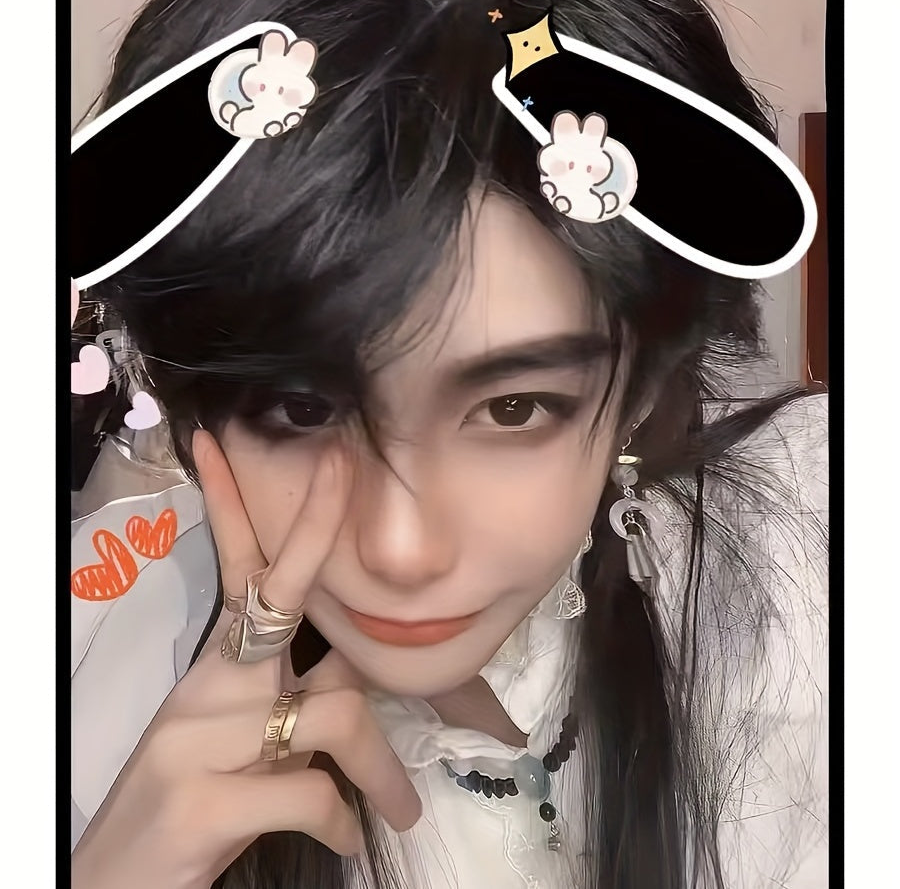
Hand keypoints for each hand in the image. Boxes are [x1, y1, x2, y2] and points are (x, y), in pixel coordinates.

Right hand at [71, 431, 420, 888]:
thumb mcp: (244, 739)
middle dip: (317, 529)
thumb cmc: (195, 800)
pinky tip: (346, 841)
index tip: (226, 443)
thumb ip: (299, 697)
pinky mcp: (203, 801)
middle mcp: (207, 689)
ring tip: (400, 810)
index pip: (235, 571)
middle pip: (278, 596)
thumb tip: (366, 668)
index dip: (238, 506)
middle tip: (346, 464)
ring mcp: (200, 741)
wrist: (121, 882)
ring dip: (382, 769)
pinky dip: (342, 821)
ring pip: (334, 714)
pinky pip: (312, 793)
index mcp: (218, 669)